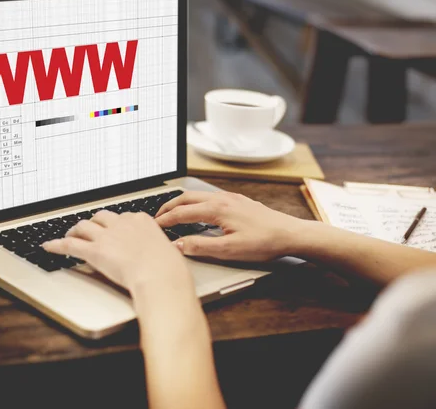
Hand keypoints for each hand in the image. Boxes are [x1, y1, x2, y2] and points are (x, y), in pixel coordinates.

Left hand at [43, 211, 193, 294]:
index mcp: (141, 220)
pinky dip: (57, 245)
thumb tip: (160, 254)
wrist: (159, 275)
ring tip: (70, 234)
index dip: (115, 224)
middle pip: (101, 217)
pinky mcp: (94, 251)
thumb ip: (158, 248)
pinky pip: (70, 245)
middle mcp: (122, 224)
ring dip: (75, 230)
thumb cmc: (168, 268)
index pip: (123, 216)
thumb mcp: (168, 251)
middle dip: (94, 222)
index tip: (113, 228)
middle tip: (90, 229)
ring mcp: (107, 236)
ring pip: (84, 226)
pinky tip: (49, 246)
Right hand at [156, 191, 307, 261]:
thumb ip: (200, 246)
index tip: (154, 226)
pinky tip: (198, 211)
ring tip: (172, 212)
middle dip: (169, 206)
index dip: (165, 220)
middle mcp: (222, 199)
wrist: (290, 234)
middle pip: (186, 198)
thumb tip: (177, 244)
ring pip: (198, 195)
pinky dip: (195, 202)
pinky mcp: (238, 200)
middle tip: (156, 217)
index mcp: (217, 209)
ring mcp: (231, 198)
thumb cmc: (263, 242)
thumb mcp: (229, 250)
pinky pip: (209, 197)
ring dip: (182, 203)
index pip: (182, 213)